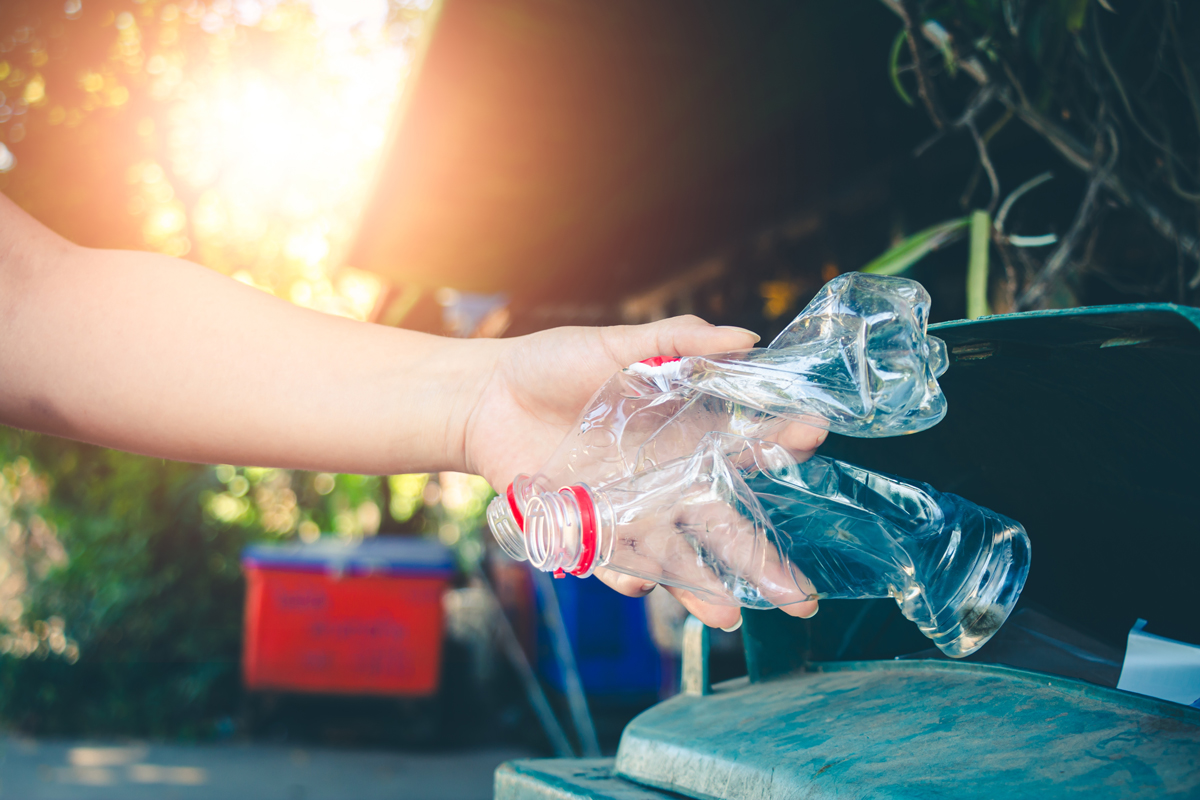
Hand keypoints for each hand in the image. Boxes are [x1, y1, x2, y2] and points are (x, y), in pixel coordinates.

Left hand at [462, 316, 825, 628]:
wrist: (486, 396)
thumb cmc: (556, 364)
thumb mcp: (618, 344)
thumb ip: (678, 340)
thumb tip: (745, 338)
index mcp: (683, 434)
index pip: (745, 447)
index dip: (780, 441)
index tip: (812, 433)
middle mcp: (664, 480)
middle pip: (722, 525)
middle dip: (761, 562)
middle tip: (801, 597)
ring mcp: (626, 509)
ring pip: (674, 556)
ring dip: (700, 588)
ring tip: (728, 617)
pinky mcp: (583, 528)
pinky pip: (609, 559)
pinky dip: (624, 573)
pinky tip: (641, 582)